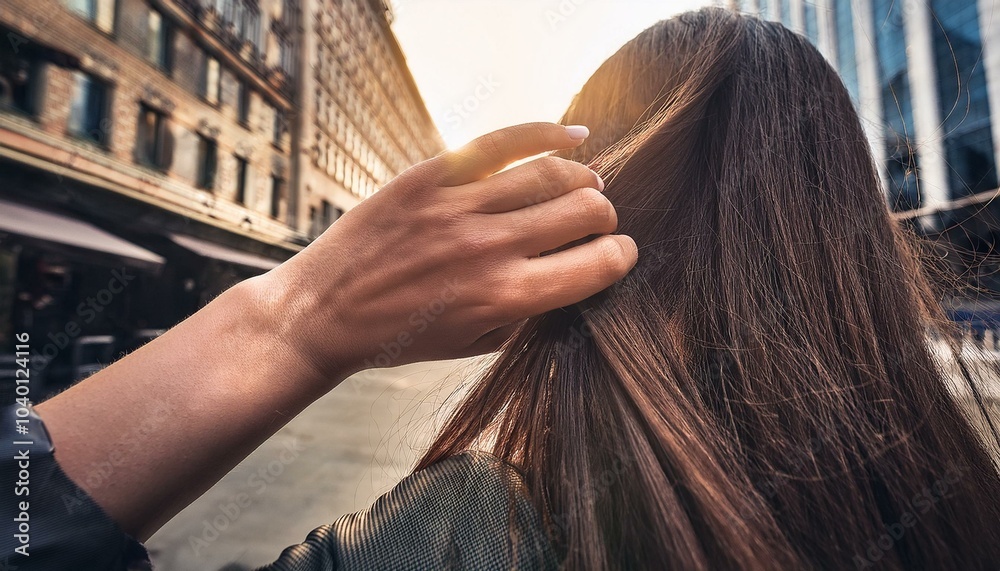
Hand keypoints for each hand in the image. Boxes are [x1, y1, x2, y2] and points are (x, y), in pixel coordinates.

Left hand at [255, 122, 637, 381]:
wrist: (323, 314)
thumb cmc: (401, 338)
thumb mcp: (473, 345)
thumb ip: (528, 314)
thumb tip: (572, 277)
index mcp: (506, 298)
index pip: (597, 264)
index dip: (622, 256)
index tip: (621, 252)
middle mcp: (490, 248)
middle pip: (585, 210)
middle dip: (605, 216)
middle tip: (598, 220)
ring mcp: (459, 206)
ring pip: (552, 172)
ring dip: (583, 177)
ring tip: (585, 185)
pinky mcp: (431, 176)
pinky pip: (503, 141)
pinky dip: (547, 131)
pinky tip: (573, 135)